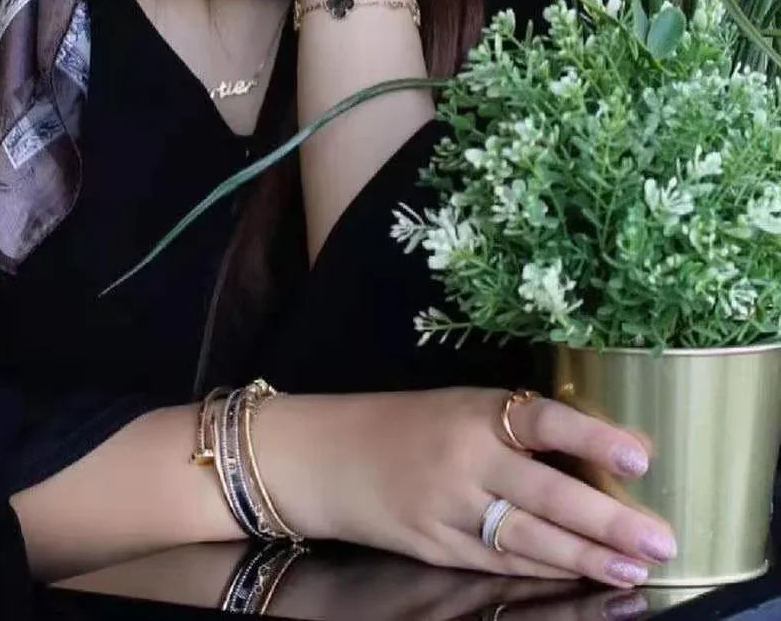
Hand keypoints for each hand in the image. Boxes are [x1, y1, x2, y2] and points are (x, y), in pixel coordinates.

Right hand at [257, 388, 675, 590]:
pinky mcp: (435, 549)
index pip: (541, 420)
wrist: (323, 455)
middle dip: (608, 521)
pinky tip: (579, 579)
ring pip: (529, 541)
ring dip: (587, 558)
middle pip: (546, 495)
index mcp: (471, 411)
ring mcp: (448, 509)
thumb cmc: (400, 423)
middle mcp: (463, 458)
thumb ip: (513, 428)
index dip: (592, 438)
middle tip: (661, 539)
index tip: (641, 456)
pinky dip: (542, 574)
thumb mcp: (455, 406)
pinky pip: (498, 566)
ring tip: (634, 569)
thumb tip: (593, 458)